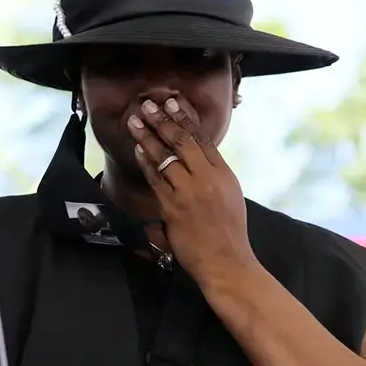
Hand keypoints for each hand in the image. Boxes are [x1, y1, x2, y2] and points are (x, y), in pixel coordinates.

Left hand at [127, 98, 255, 282]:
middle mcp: (208, 179)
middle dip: (163, 120)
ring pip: (166, 157)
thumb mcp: (230, 196)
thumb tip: (196, 159)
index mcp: (224, 174)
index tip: (172, 103)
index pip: (202, 139)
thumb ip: (213, 175)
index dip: (185, 119)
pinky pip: (156, 179)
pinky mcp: (173, 207)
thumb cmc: (229, 233)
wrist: (227, 262)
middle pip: (182, 142)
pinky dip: (147, 162)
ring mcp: (189, 192)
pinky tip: (139, 150)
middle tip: (148, 105)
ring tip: (135, 121)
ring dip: (148, 137)